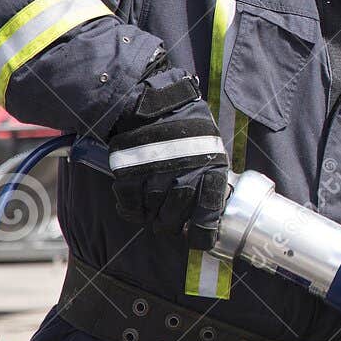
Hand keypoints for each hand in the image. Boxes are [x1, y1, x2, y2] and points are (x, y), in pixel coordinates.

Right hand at [107, 71, 228, 250]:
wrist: (152, 102)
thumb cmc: (187, 127)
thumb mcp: (211, 148)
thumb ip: (211, 176)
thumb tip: (212, 208)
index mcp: (210, 170)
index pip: (209, 214)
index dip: (203, 233)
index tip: (197, 238)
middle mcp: (184, 175)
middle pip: (175, 218)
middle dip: (171, 224)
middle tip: (169, 222)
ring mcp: (155, 175)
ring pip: (152, 212)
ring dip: (151, 214)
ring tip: (153, 206)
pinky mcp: (129, 173)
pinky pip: (129, 205)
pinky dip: (130, 209)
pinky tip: (134, 203)